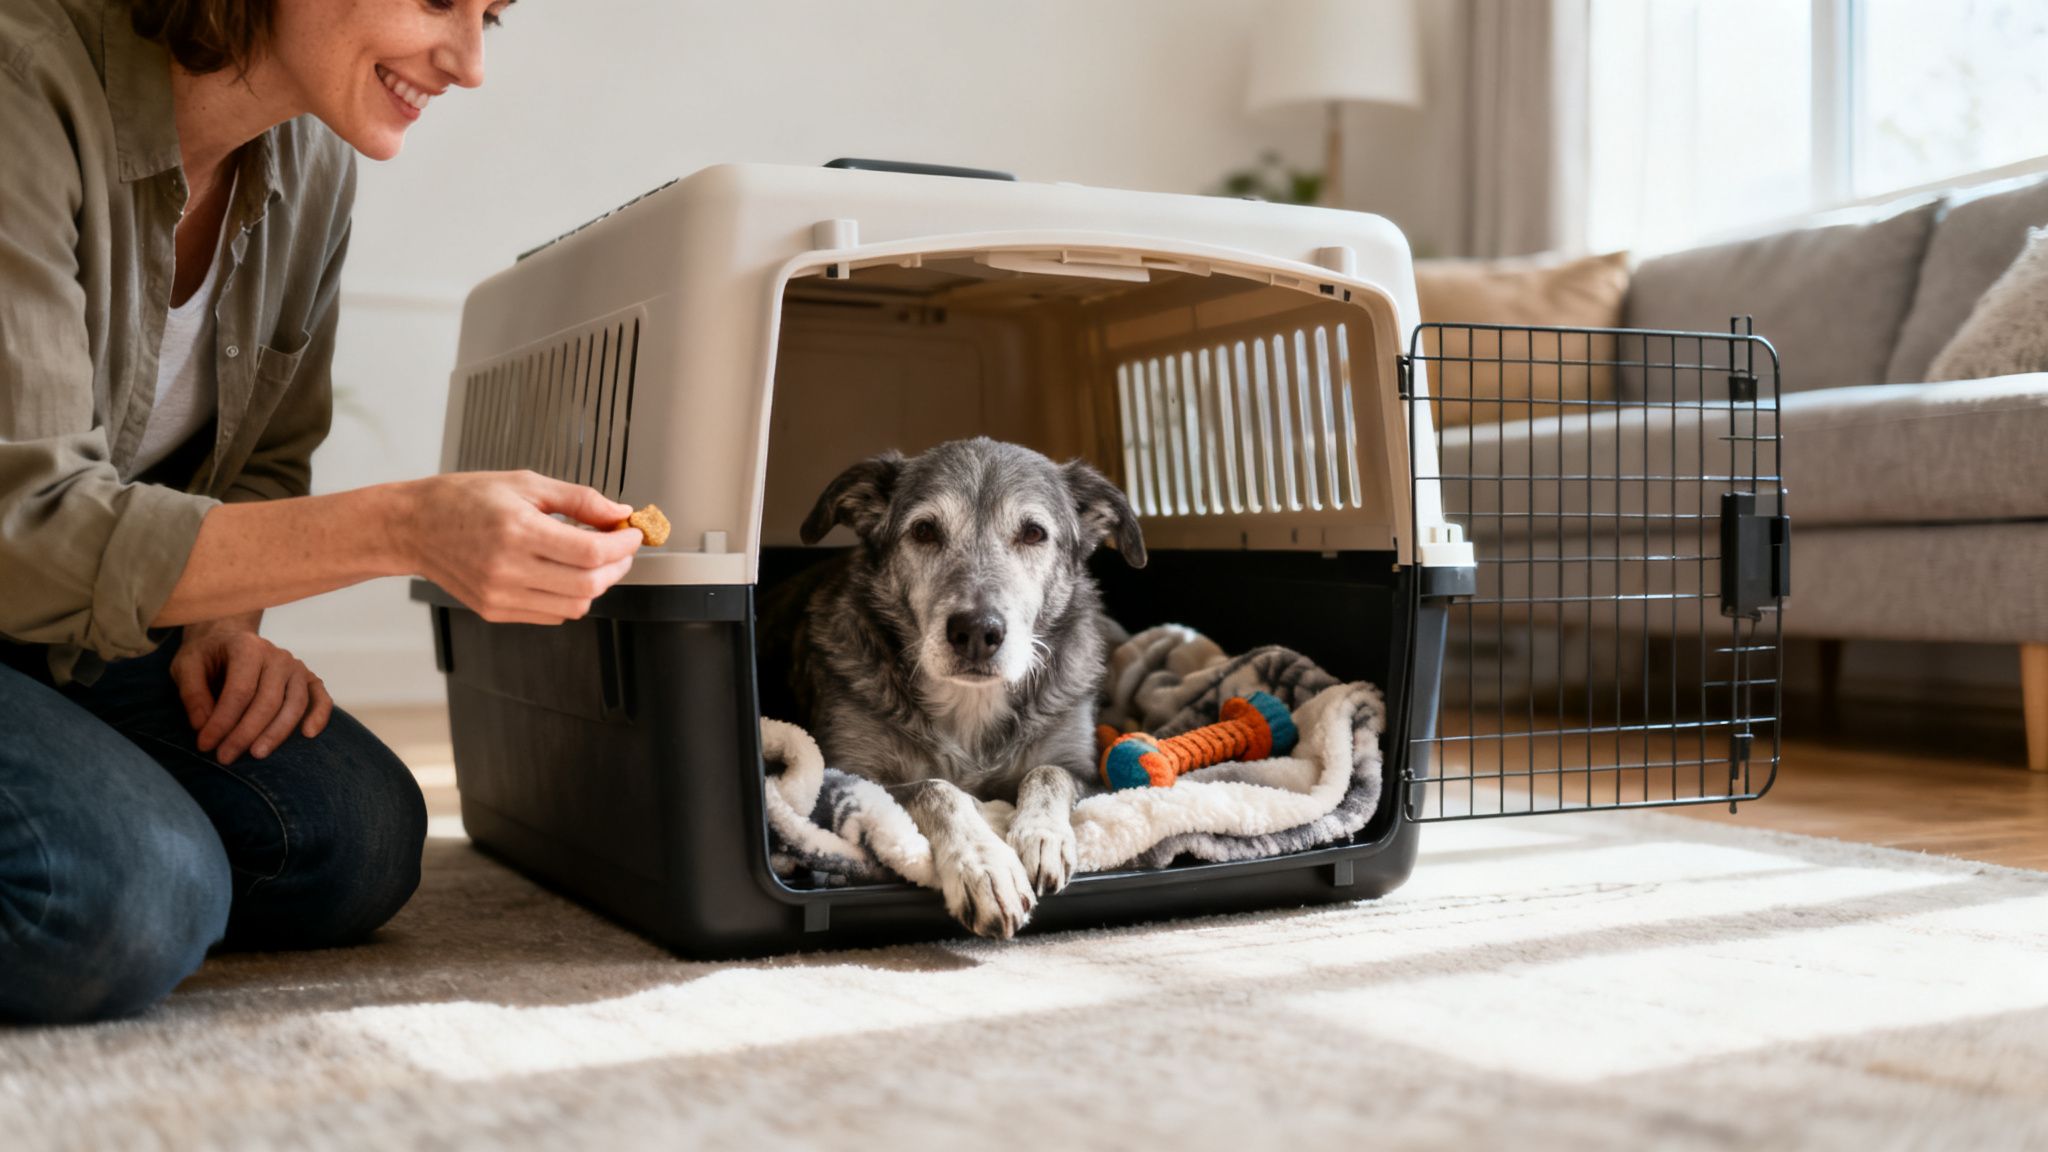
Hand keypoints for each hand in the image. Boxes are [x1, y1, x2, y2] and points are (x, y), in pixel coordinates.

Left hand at [172, 613, 333, 764]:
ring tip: (257, 754)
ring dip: (277, 733)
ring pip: (295, 705)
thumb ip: (192, 693)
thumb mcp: (185, 666)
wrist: (227, 637)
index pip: (240, 691)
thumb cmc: (206, 655)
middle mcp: (277, 655)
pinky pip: (321, 698)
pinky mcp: (308, 678)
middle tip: (226, 757)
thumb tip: (202, 726)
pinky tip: (308, 735)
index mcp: (247, 647)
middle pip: (268, 701)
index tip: (205, 745)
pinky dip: (319, 716)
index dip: (223, 721)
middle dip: (246, 733)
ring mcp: (296, 667)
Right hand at [398, 471, 642, 624]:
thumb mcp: (525, 483)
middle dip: (618, 566)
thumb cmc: (464, 499)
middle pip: (589, 584)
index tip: (632, 532)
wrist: (414, 526)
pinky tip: (564, 573)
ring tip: (594, 559)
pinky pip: (552, 615)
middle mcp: (508, 569)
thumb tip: (618, 512)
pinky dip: (570, 596)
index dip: (623, 544)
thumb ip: (578, 499)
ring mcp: (500, 595)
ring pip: (575, 606)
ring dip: (597, 584)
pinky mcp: (495, 611)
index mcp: (517, 531)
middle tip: (621, 546)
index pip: (591, 551)